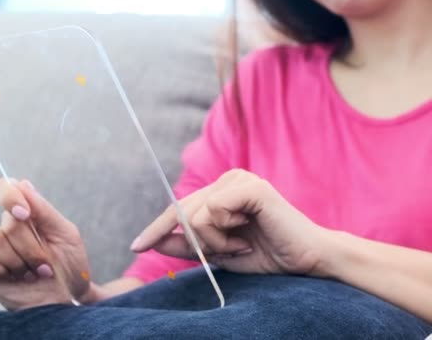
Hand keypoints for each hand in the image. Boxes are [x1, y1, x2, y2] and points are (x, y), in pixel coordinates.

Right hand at [0, 178, 90, 309]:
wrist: (68, 299)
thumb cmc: (70, 265)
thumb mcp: (65, 233)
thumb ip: (42, 209)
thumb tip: (20, 183)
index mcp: (27, 214)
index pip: (6, 189)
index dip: (10, 197)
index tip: (24, 213)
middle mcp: (8, 228)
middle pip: (8, 222)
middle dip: (31, 247)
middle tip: (45, 264)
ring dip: (21, 262)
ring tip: (34, 274)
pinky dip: (2, 270)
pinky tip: (16, 279)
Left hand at [131, 169, 329, 275]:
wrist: (305, 260)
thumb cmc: (265, 254)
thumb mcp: (218, 253)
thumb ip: (188, 245)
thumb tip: (153, 241)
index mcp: (220, 192)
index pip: (179, 209)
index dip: (156, 229)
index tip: (136, 248)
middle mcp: (227, 180)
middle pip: (183, 213)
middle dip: (198, 243)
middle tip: (231, 249)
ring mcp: (238, 180)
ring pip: (195, 216)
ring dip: (215, 241)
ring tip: (242, 242)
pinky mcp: (249, 187)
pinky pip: (212, 211)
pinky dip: (224, 233)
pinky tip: (248, 235)